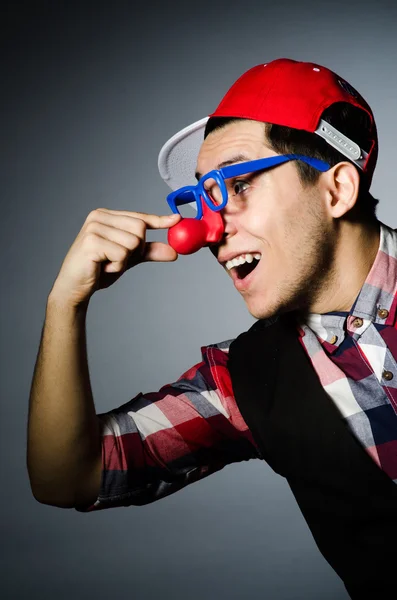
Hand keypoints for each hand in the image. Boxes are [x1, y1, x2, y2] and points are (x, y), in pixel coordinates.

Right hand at [49, 208, 181, 307]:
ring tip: (107, 264)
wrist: (74, 288)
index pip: (139, 217)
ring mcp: (94, 228)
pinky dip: (117, 266)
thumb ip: (148, 252)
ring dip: (125, 260)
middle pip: (140, 229)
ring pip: (133, 243)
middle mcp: (99, 217)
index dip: (159, 220)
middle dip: (137, 250)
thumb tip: (173, 252)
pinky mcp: (91, 242)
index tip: (176, 219)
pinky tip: (102, 268)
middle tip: (118, 260)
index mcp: (106, 216)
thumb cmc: (98, 270)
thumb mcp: (128, 259)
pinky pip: (122, 254)